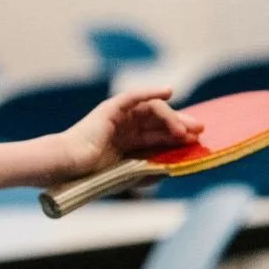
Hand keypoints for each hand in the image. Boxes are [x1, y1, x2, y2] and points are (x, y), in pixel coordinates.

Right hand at [54, 87, 202, 180]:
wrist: (68, 167)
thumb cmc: (90, 175)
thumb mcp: (127, 175)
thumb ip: (148, 173)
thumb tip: (172, 169)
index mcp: (125, 143)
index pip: (157, 135)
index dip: (176, 136)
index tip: (196, 140)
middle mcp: (123, 127)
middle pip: (158, 121)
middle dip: (180, 124)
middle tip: (200, 130)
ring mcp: (117, 117)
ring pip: (151, 110)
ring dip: (171, 117)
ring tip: (185, 130)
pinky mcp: (110, 108)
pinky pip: (135, 96)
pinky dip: (151, 92)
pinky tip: (169, 92)